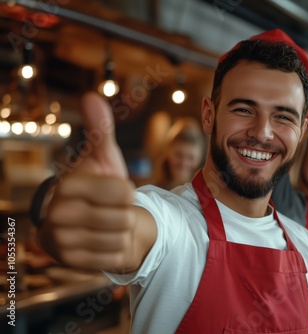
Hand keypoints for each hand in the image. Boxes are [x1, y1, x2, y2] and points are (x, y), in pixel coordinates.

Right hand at [38, 92, 135, 271]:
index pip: (124, 192)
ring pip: (121, 238)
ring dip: (122, 232)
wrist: (88, 222)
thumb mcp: (103, 159)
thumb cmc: (100, 186)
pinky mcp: (70, 261)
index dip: (128, 192)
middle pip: (124, 218)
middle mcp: (58, 213)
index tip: (115, 191)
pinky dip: (118, 250)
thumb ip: (101, 131)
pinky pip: (116, 257)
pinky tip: (103, 241)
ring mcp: (61, 240)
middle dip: (125, 214)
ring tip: (106, 225)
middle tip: (109, 211)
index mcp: (68, 185)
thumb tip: (92, 96)